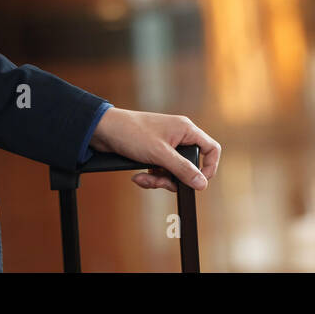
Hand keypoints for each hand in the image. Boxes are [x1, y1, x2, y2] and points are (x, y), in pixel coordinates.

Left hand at [89, 108, 220, 192]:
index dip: (209, 167)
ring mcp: (165, 144)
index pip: (211, 148)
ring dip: (159, 179)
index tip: (199, 182)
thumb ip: (183, 170)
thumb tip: (202, 184)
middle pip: (190, 165)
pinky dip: (150, 176)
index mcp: (186, 130)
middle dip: (175, 178)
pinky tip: (138, 177)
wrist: (103, 130)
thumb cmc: (132, 133)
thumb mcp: (160, 155)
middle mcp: (178, 136)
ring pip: (173, 171)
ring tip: (144, 178)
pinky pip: (160, 170)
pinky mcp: (153, 152)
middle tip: (162, 182)